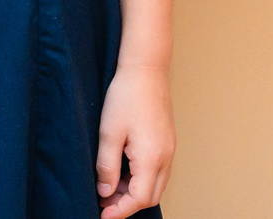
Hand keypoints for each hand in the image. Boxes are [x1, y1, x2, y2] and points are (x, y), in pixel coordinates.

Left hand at [96, 64, 173, 218]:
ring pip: (155, 184)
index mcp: (152, 157)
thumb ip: (107, 167)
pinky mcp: (167, 141)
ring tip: (109, 185)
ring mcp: (169, 149)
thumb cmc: (127, 95)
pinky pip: (158, 170)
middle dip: (127, 204)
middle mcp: (166, 157)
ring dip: (134, 191)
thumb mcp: (109, 133)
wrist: (146, 68)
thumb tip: (105, 192)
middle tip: (103, 201)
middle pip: (151, 196)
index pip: (139, 199)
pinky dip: (141, 178)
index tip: (102, 215)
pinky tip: (123, 170)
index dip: (120, 211)